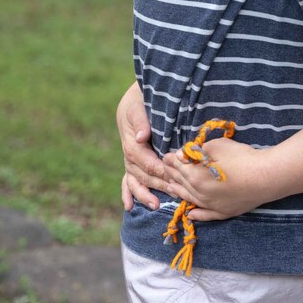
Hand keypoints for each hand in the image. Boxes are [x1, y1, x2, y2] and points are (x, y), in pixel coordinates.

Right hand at [117, 82, 171, 210]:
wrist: (139, 95)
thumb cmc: (142, 98)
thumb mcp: (138, 104)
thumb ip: (140, 120)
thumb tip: (141, 137)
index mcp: (132, 138)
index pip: (143, 157)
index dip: (157, 168)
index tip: (171, 176)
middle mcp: (130, 151)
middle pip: (141, 172)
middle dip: (157, 183)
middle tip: (174, 192)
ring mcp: (130, 158)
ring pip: (135, 179)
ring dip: (144, 193)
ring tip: (155, 205)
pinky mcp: (133, 162)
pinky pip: (127, 180)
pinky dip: (128, 193)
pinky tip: (129, 206)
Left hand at [162, 137, 281, 221]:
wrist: (266, 177)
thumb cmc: (243, 158)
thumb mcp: (218, 146)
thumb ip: (198, 150)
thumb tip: (185, 155)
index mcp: (195, 176)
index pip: (178, 166)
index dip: (171, 159)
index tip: (166, 155)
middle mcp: (200, 194)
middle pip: (182, 182)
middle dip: (172, 173)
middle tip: (166, 168)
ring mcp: (211, 206)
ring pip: (190, 199)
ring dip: (179, 192)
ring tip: (171, 187)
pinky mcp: (224, 212)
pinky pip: (206, 215)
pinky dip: (197, 215)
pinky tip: (191, 214)